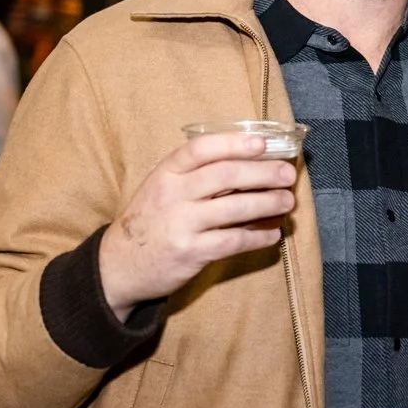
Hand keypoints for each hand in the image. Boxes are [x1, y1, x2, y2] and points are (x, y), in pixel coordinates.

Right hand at [97, 133, 298, 318]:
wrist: (119, 265)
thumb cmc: (151, 220)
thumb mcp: (162, 189)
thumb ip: (196, 176)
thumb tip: (249, 164)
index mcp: (165, 173)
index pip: (201, 149)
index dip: (234, 144)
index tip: (263, 143)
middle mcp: (171, 194)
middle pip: (226, 175)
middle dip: (263, 173)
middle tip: (288, 174)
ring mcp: (180, 224)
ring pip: (235, 208)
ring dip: (268, 203)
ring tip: (287, 201)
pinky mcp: (191, 252)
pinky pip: (234, 241)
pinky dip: (258, 237)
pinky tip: (273, 234)